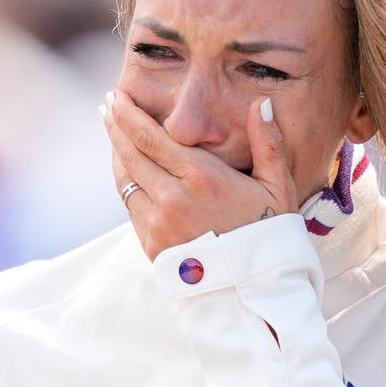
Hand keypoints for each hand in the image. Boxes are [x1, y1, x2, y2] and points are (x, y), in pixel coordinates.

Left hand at [104, 91, 306, 260]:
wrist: (253, 290)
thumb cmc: (269, 234)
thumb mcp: (277, 187)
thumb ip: (268, 142)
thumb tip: (262, 103)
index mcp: (201, 178)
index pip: (150, 136)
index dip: (128, 114)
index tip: (118, 96)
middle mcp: (172, 198)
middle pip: (130, 153)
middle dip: (115, 125)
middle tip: (108, 105)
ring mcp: (158, 224)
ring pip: (125, 180)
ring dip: (117, 153)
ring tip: (113, 131)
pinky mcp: (151, 245)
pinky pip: (131, 206)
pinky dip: (126, 183)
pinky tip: (127, 169)